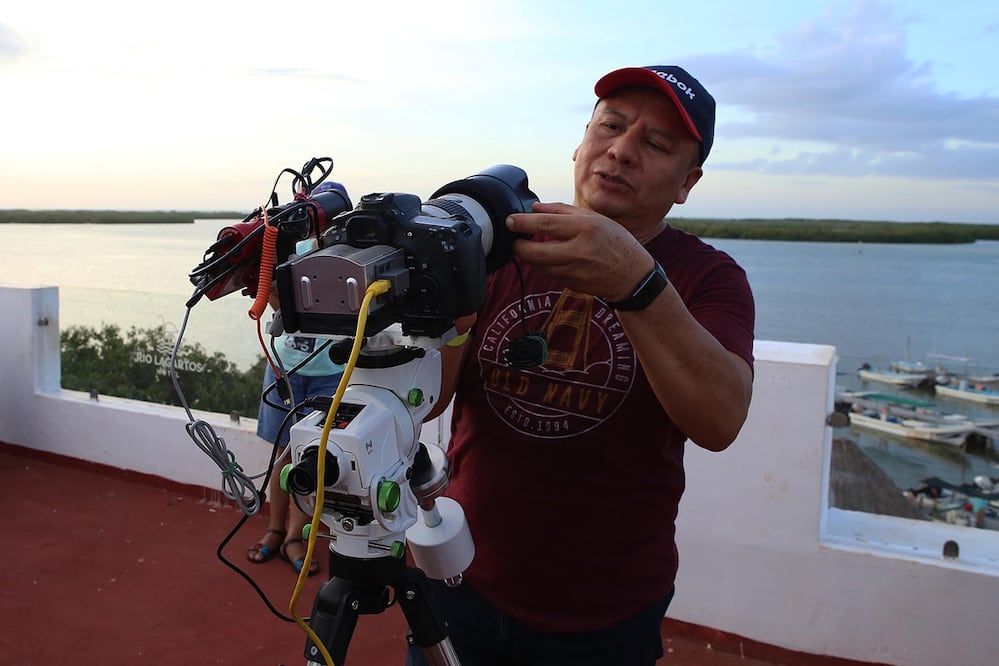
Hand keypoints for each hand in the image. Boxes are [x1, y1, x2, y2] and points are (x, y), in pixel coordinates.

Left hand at [505, 202, 654, 301]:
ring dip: (529, 256)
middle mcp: (578, 251)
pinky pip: (550, 273)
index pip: (545, 225)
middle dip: (519, 246)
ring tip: (528, 246)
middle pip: (535, 252)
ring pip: (539, 266)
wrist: (633, 276)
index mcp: (584, 229)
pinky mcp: (571, 285)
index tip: (509, 221)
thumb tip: (535, 208)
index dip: (522, 223)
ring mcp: (574, 272)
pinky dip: (544, 265)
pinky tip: (548, 257)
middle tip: (514, 240)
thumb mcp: (594, 219)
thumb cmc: (616, 242)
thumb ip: (562, 211)